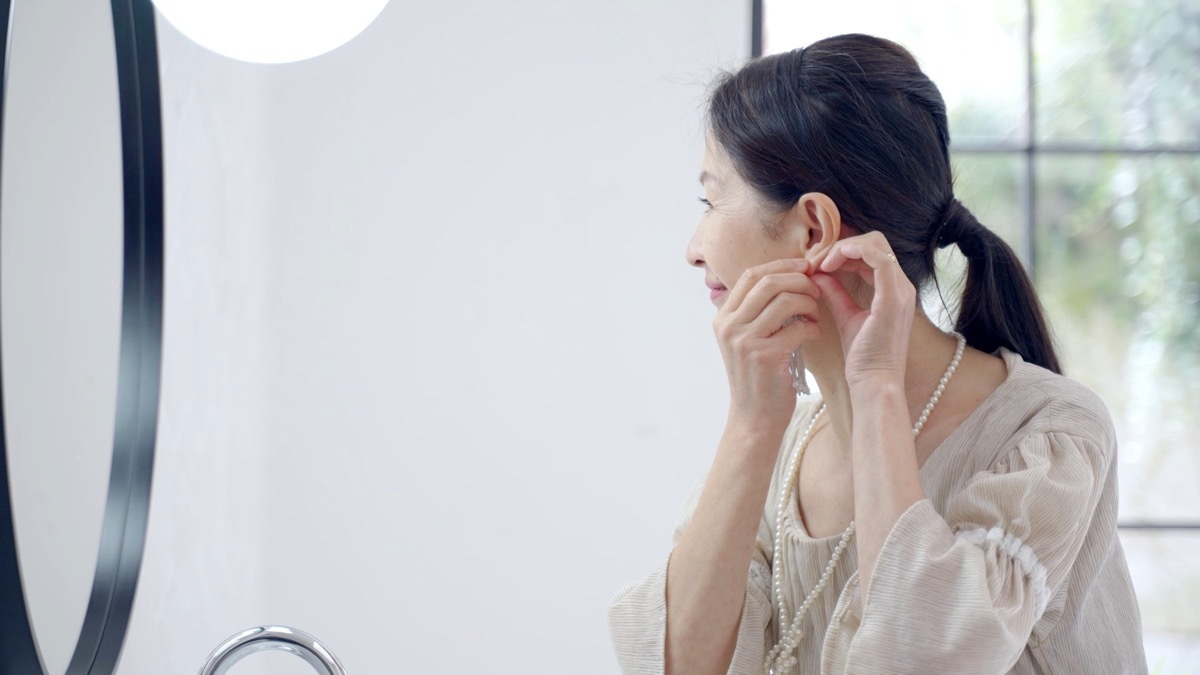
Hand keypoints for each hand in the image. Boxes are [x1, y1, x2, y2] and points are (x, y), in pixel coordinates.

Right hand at [713, 258, 822, 430]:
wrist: (754, 418)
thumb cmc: (759, 377)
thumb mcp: (747, 340)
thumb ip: (757, 312)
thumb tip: (787, 278)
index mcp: (723, 318)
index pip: (752, 275)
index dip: (781, 265)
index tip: (804, 266)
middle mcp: (729, 326)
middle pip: (768, 281)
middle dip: (799, 280)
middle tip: (816, 289)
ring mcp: (744, 341)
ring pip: (784, 300)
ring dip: (808, 303)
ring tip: (815, 316)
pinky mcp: (763, 356)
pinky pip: (797, 327)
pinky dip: (812, 327)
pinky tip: (815, 335)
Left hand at [810, 232, 915, 387]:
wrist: (874, 382)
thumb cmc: (863, 358)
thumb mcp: (846, 317)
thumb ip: (836, 294)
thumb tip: (818, 275)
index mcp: (893, 290)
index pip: (871, 253)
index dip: (843, 252)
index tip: (816, 264)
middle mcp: (901, 286)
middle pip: (875, 243)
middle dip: (842, 246)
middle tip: (815, 261)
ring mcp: (900, 290)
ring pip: (875, 244)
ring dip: (842, 248)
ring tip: (819, 264)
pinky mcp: (893, 297)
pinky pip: (877, 257)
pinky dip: (850, 252)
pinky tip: (828, 265)